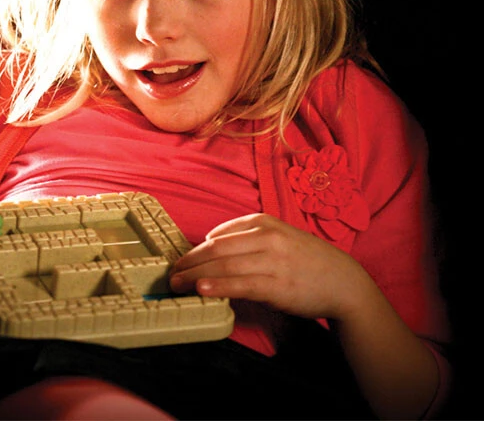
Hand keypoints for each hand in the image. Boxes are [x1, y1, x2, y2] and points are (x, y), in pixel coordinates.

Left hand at [169, 212, 370, 321]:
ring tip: (177, 283)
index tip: (181, 259)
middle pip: (217, 249)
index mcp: (265, 223)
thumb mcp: (279, 236)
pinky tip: (202, 289)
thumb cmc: (306, 260)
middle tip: (171, 272)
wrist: (343, 282)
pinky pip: (241, 284)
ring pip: (224, 266)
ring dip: (195, 275)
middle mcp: (267, 238)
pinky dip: (218, 286)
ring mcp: (272, 261)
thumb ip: (248, 236)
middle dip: (190, 261)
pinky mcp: (277, 286)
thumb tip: (211, 241)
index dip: (196, 248)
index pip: (220, 233)